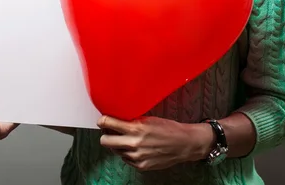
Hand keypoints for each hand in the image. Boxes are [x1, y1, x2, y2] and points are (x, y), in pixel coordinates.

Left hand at [98, 115, 212, 171]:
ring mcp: (137, 157)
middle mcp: (134, 143)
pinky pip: (125, 159)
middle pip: (105, 141)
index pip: (108, 123)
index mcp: (136, 128)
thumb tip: (116, 119)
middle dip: (105, 135)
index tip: (101, 120)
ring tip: (124, 139)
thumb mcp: (148, 119)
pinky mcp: (141, 166)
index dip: (102, 121)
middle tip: (109, 131)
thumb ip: (132, 120)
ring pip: (114, 151)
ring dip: (116, 144)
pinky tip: (134, 147)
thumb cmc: (168, 128)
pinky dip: (126, 153)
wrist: (184, 144)